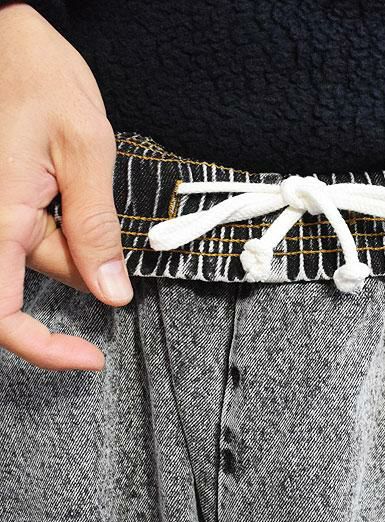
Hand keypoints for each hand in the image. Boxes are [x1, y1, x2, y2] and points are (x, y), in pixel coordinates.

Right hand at [0, 3, 131, 369]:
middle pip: (39, 281)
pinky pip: (41, 235)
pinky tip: (74, 186)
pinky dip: (71, 226)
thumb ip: (94, 228)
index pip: (1, 313)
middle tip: (107, 212)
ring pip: (48, 258)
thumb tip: (112, 294)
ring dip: (83, 238)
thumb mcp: (84, 151)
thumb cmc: (40, 79)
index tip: (88, 358)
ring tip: (84, 175)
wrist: (12, 38)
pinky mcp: (7, 204)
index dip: (41, 349)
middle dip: (87, 264)